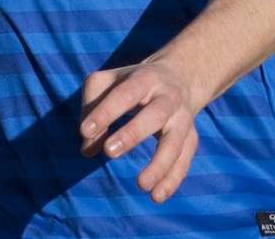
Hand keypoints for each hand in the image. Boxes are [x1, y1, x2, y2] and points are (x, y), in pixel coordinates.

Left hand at [79, 58, 200, 203]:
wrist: (179, 76)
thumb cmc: (132, 83)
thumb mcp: (109, 81)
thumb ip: (92, 107)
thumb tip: (87, 147)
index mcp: (145, 79)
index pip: (125, 94)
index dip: (105, 112)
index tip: (84, 131)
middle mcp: (168, 98)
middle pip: (155, 115)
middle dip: (132, 134)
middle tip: (109, 152)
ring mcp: (183, 119)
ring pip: (175, 143)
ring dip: (159, 165)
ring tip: (140, 185)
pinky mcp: (190, 138)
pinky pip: (184, 160)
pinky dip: (173, 180)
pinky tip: (156, 196)